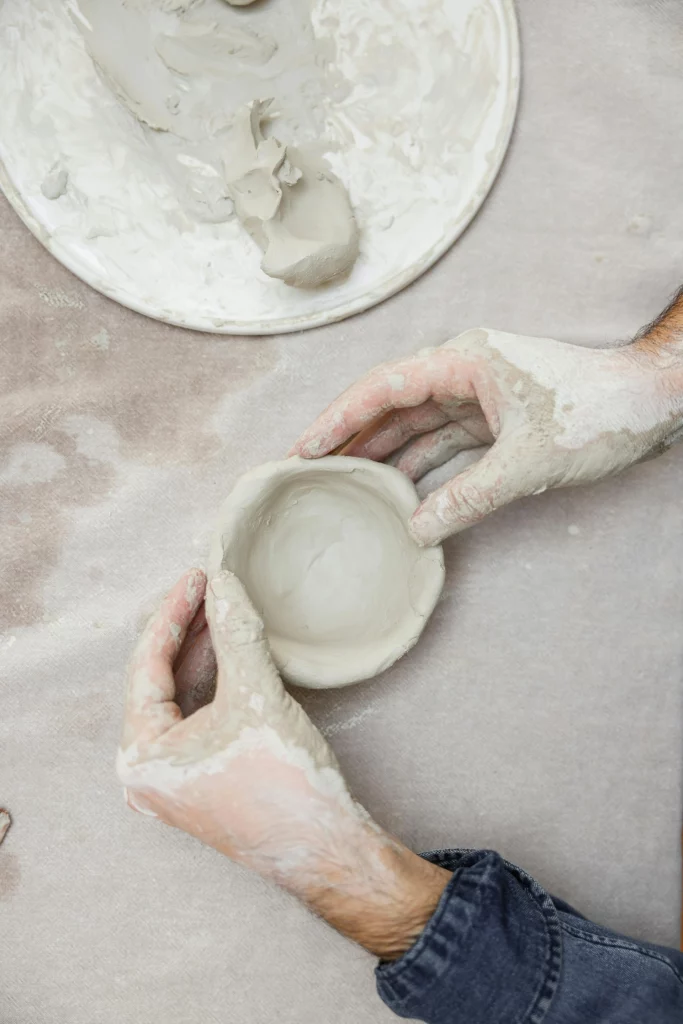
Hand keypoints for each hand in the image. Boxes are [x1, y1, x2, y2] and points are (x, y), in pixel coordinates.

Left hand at [117, 568, 449, 956]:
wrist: (330, 850)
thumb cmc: (289, 785)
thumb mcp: (256, 697)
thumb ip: (235, 634)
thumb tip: (223, 583)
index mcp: (142, 756)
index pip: (146, 665)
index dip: (174, 613)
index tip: (197, 575)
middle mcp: (147, 771)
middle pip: (160, 680)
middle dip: (188, 630)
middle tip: (211, 585)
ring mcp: (173, 779)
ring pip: (180, 697)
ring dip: (202, 652)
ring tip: (221, 607)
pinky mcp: (201, 779)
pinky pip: (197, 717)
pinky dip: (213, 681)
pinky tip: (230, 648)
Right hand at [291, 327, 682, 545]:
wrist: (654, 403)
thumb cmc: (599, 412)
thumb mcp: (527, 463)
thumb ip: (468, 498)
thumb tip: (417, 531)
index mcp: (464, 361)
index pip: (383, 387)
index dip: (338, 418)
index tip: (304, 448)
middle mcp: (463, 370)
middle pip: (391, 404)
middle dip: (351, 436)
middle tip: (307, 469)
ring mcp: (478, 394)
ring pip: (415, 425)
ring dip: (382, 453)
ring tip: (342, 484)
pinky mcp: (494, 418)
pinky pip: (444, 441)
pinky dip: (420, 465)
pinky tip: (396, 490)